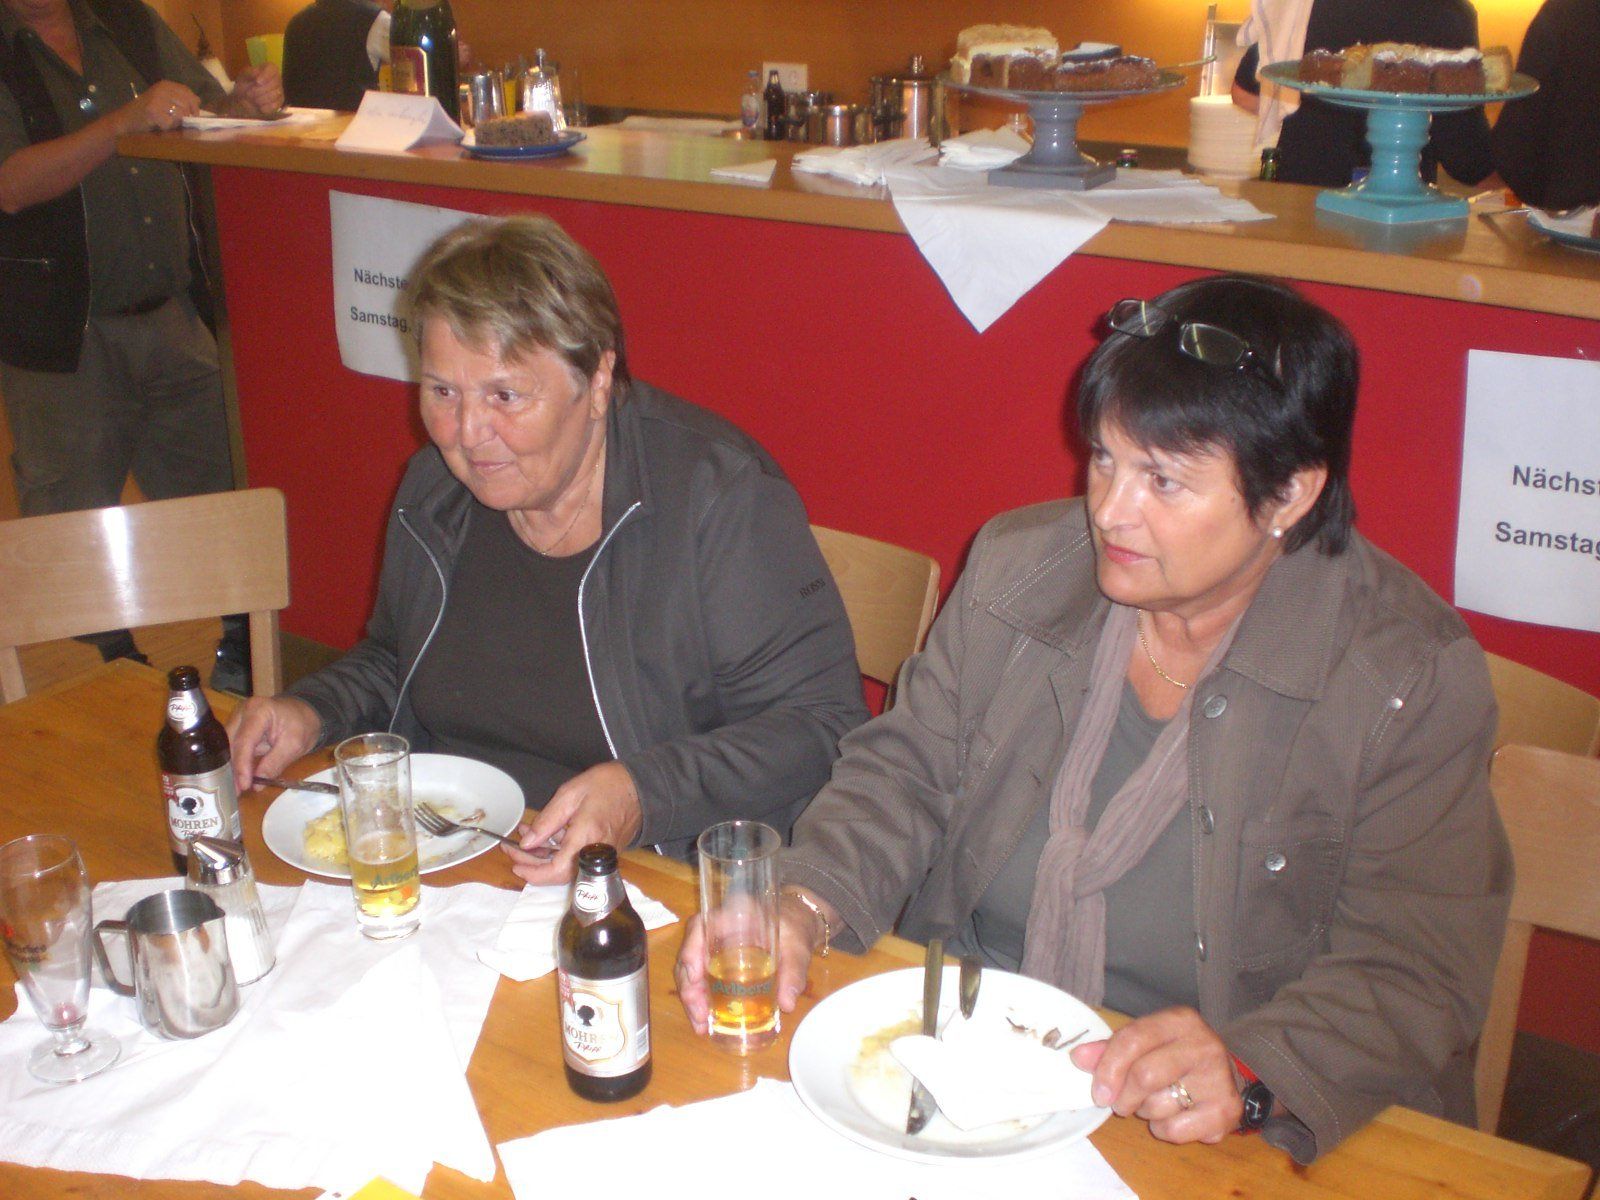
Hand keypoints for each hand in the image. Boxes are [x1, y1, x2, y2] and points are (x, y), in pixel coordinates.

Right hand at [122, 81, 199, 133]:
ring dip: (175, 122)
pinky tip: (157, 124)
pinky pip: (171, 123)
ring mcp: (157, 100)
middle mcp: (162, 89)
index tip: (193, 114)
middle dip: (184, 116)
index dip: (194, 105)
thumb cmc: (146, 112)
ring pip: (181, 114)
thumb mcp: (164, 100)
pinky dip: (166, 127)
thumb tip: (199, 101)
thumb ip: (180, 99)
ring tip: (164, 120)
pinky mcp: (153, 112)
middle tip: (172, 119)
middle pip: (187, 105)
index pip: (189, 93)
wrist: (125, 120)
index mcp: (165, 85)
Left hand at [225, 65, 283, 115]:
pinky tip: (258, 106)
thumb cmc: (244, 85)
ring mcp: (280, 91)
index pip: (272, 69)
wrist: (243, 99)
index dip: (266, 75)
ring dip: (260, 99)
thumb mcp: (243, 76)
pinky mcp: (280, 103)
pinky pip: (275, 105)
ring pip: (275, 95)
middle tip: (248, 93)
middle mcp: (277, 79)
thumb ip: (250, 74)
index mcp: (269, 69)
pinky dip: (265, 107)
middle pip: (274, 83)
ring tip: (252, 100)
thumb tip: (258, 78)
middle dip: (259, 90)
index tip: (257, 82)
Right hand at [225, 695, 323, 794]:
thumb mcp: (294, 745)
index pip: (244, 741)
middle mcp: (242, 712)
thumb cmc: (303, 724)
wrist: (305, 712)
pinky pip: (232, 747)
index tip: (244, 785)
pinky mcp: (237, 727)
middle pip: (230, 743)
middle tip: (236, 791)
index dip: (242, 765)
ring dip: (231, 768)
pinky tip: (237, 779)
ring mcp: (237, 718)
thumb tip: (257, 784)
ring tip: (236, 789)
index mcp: (258, 710)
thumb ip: (275, 763)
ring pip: (227, 746)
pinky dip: (236, 763)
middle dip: (232, 769)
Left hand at [500, 762, 641, 884]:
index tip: (517, 865)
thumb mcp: (571, 794)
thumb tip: (527, 843)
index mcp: (586, 836)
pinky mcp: (603, 854)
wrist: (642, 787)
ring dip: (543, 858)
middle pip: (559, 874)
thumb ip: (547, 820)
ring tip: (526, 839)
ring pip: (566, 869)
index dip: (534, 873)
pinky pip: (576, 861)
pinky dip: (557, 853)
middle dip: (533, 865)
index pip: (556, 870)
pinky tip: (546, 838)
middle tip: (514, 851)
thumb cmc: (608, 784)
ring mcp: (601, 856)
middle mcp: (594, 853)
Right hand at [675, 891, 820, 1034]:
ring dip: (691, 997)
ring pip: (690, 968)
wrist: (798, 925)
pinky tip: (705, 1020)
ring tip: (700, 1024)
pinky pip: (700, 978)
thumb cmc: (794, 928)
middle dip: (689, 986)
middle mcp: (717, 928)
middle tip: (699, 1014)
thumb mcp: (797, 948)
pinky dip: (700, 999)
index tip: (696, 977)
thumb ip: (794, 972)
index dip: (691, 950)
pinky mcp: (716, 961)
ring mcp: (714, 945)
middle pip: (690, 952)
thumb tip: (787, 1004)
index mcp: (733, 914)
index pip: (701, 925)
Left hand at [1070, 1006, 1243, 1144]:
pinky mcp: (1226, 1110)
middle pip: (1144, 1076)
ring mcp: (1218, 1077)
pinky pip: (1175, 1129)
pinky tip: (1174, 1116)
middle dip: (1124, 1096)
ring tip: (1154, 1102)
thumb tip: (1078, 1057)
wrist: (1228, 1078)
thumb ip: (1111, 1049)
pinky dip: (1164, 1129)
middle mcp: (1203, 1044)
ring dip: (1145, 1112)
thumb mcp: (1146, 1043)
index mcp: (1179, 1020)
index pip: (1132, 1039)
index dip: (1108, 1068)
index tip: (1098, 1093)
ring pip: (1158, 1105)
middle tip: (1122, 1103)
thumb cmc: (1176, 1058)